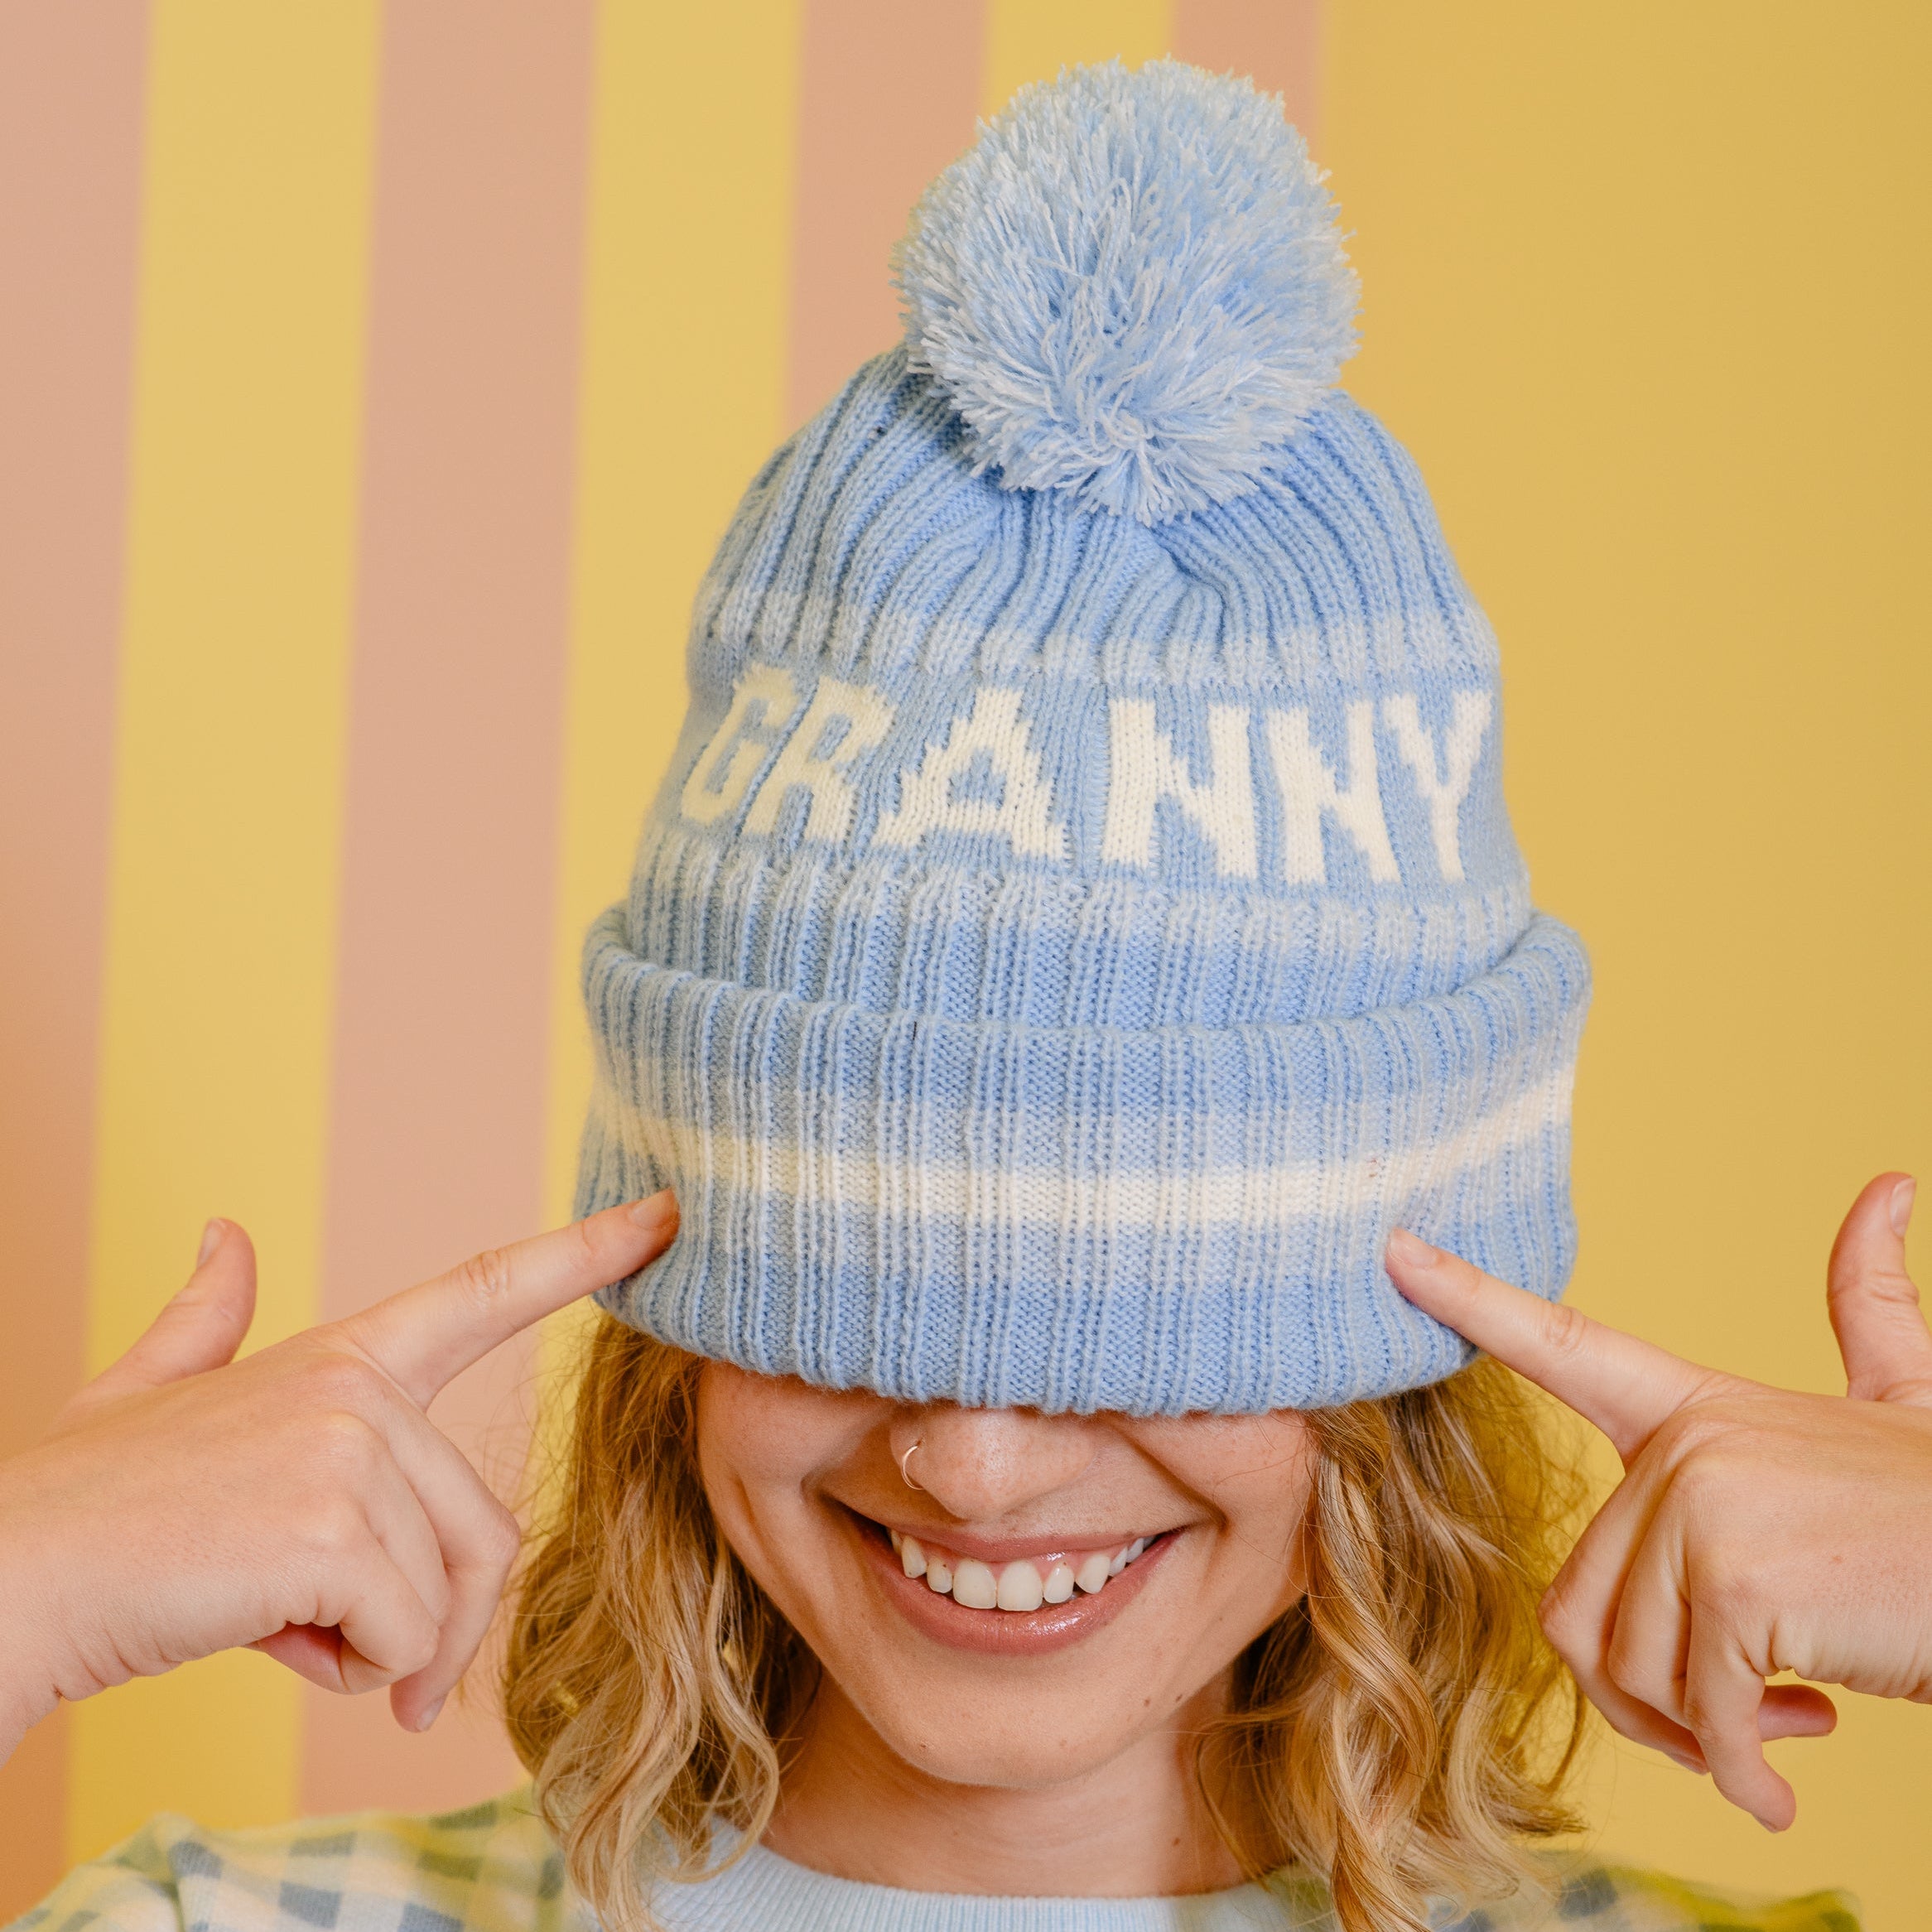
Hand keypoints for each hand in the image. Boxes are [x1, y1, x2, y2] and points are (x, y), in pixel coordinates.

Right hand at [0, 1191, 676, 1760]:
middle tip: (355, 1654)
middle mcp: (360, 1389)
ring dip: (378, 1648)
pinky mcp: (332, 1528)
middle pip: (483, 1527)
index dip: (585, 1251)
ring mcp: (349, 1450)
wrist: (7, 1583)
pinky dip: (349, 1672)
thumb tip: (226, 1233)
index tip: (667, 1219)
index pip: (485, 1289)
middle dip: (437, 1618)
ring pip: (445, 1593)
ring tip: (284, 1627)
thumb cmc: (82, 1506)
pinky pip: (404, 1637)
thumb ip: (207, 1319)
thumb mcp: (149, 1395)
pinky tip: (267, 1639)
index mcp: (340, 1356)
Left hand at [1384, 1172, 1931, 1831]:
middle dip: (1645, 1691)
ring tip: (1777, 1722)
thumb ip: (1866, 1305)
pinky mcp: (1734, 1585)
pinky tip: (1783, 1779)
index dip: (1469, 1296)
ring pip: (1624, 1662)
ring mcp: (1704, 1506)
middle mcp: (1685, 1446)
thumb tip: (1886, 1187)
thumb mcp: (1902, 1400)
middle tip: (1742, 1715)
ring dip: (1696, 1732)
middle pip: (1579, 1600)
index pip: (1564, 1340)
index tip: (1391, 1251)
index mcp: (1699, 1406)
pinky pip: (1692, 1707)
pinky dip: (1738, 1770)